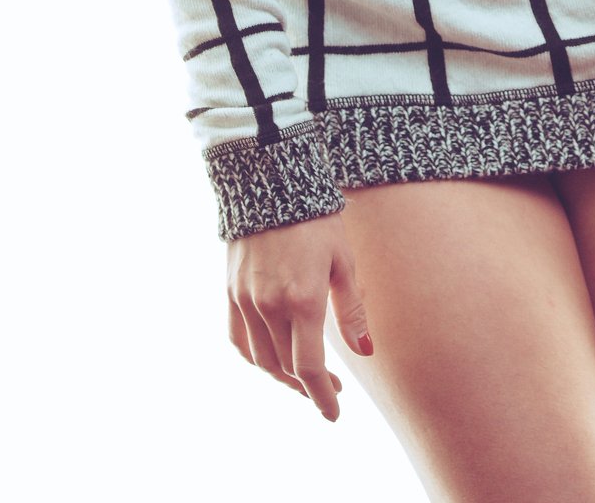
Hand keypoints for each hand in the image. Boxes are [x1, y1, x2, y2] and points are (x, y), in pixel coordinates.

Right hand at [227, 211, 372, 421]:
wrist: (272, 182)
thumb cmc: (317, 218)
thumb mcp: (343, 260)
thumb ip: (351, 309)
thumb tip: (365, 352)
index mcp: (302, 300)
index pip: (309, 367)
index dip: (321, 396)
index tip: (333, 413)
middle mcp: (269, 306)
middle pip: (284, 368)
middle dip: (307, 387)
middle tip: (327, 390)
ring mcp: (246, 300)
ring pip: (260, 358)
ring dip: (281, 376)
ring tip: (302, 378)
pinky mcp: (230, 291)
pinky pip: (239, 339)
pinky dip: (254, 357)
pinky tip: (269, 359)